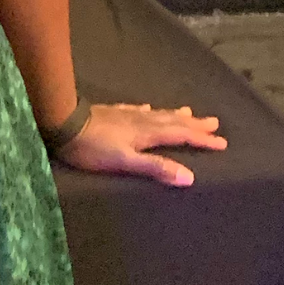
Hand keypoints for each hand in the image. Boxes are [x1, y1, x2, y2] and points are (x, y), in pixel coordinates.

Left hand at [53, 102, 225, 186]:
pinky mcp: (113, 112)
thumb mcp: (124, 162)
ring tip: (189, 111)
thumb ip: (155, 168)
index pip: (180, 135)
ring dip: (176, 114)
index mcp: (146, 134)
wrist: (62, 122)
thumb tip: (189, 176)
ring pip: (158, 114)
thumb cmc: (92, 148)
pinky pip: (138, 109)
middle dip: (194, 124)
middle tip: (214, 122)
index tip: (222, 142)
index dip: (201, 139)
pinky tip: (149, 107)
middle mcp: (140, 120)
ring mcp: (126, 114)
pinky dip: (149, 110)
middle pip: (172, 121)